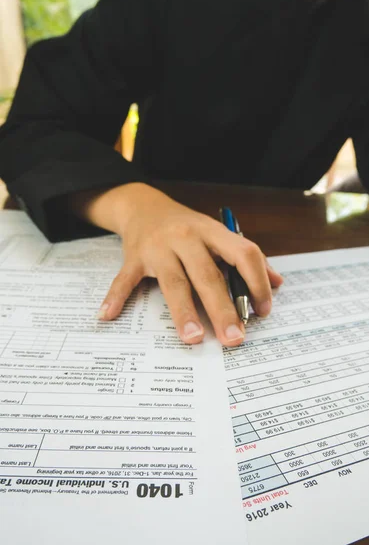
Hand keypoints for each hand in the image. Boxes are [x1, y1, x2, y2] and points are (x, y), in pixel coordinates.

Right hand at [72, 182, 282, 346]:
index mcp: (212, 232)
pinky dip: (116, 297)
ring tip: (193, 338)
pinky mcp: (134, 257)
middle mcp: (187, 238)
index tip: (262, 311)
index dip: (257, 282)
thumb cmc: (187, 227)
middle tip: (234, 338)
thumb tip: (278, 283)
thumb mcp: (218, 234)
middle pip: (208, 275)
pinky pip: (125, 280)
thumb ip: (246, 258)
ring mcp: (158, 248)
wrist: (144, 206)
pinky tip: (108, 315)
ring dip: (183, 312)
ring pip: (174, 283)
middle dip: (223, 308)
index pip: (243, 253)